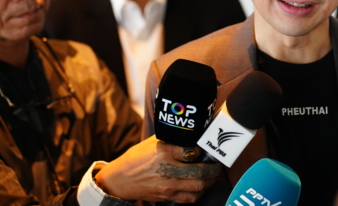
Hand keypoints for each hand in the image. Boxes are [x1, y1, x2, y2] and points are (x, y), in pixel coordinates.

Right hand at [95, 135, 221, 202]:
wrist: (119, 180)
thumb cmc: (135, 158)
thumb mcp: (152, 143)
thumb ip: (172, 142)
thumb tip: (191, 138)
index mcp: (164, 153)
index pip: (191, 151)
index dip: (202, 150)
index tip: (206, 148)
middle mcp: (168, 171)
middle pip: (200, 172)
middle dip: (213, 169)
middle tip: (217, 165)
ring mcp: (168, 186)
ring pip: (198, 187)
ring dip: (209, 182)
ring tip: (211, 176)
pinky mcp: (167, 197)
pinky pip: (189, 198)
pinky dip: (198, 193)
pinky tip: (200, 186)